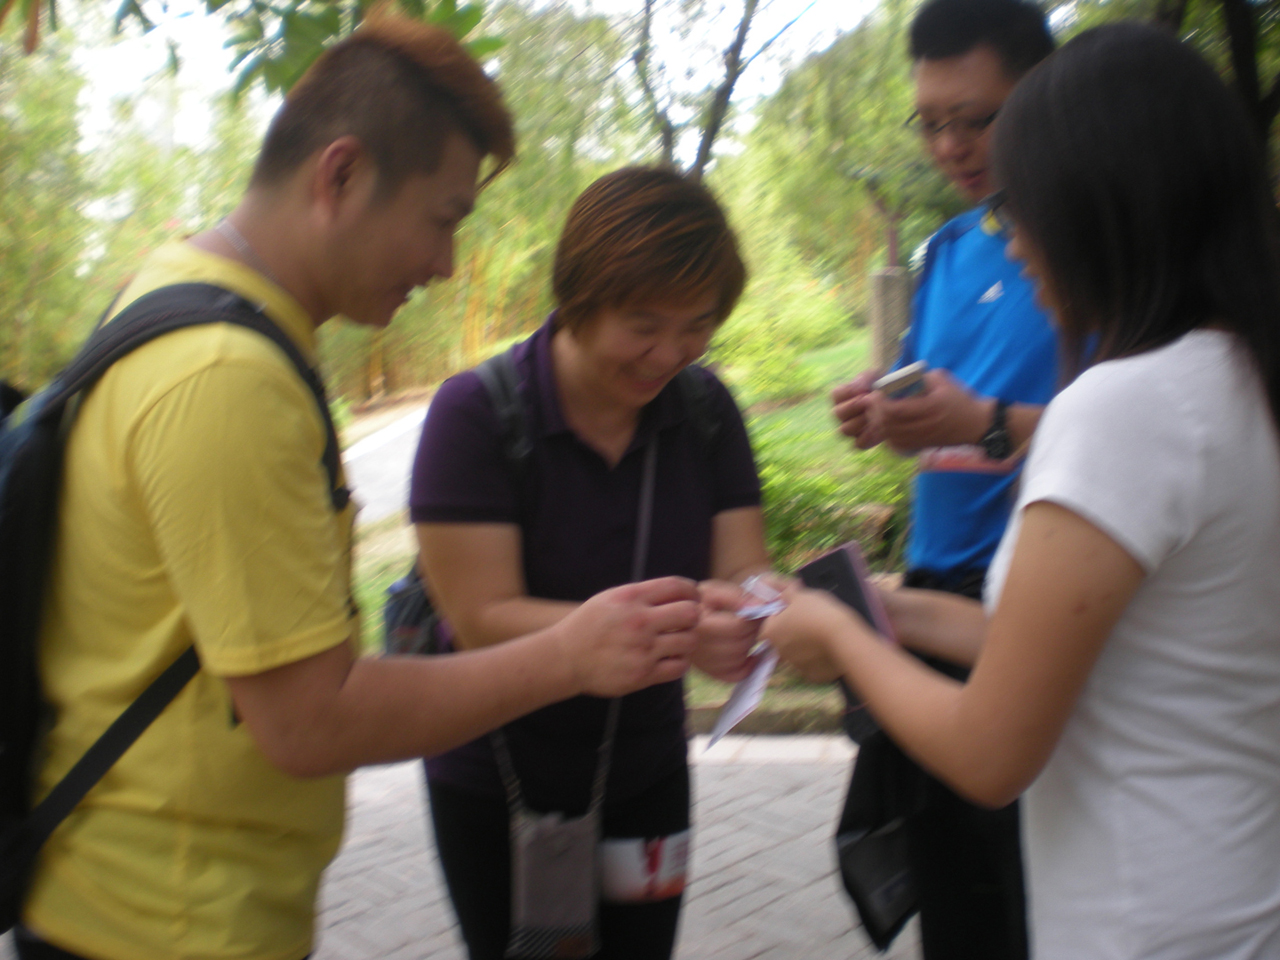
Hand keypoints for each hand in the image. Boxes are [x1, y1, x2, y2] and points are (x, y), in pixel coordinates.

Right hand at [553, 577, 699, 696]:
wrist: (565, 658)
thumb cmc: (589, 625)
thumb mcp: (611, 598)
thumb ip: (642, 594)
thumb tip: (678, 592)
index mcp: (631, 598)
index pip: (677, 586)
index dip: (692, 591)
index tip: (693, 597)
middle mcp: (639, 621)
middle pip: (690, 613)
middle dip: (693, 616)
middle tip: (687, 622)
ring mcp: (642, 649)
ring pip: (689, 641)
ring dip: (688, 640)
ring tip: (678, 641)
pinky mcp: (642, 674)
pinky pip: (679, 667)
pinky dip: (680, 662)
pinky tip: (670, 658)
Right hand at [692, 580, 763, 682]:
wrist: (679, 617)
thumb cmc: (700, 601)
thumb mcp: (714, 590)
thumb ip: (738, 596)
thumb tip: (763, 605)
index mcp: (698, 624)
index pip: (737, 628)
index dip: (754, 617)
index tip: (758, 607)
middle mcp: (697, 647)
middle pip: (740, 644)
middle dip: (753, 629)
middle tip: (754, 617)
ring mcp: (702, 663)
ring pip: (739, 660)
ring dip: (750, 644)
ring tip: (748, 630)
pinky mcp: (708, 671)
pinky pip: (735, 675)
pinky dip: (748, 666)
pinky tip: (751, 653)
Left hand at [762, 585, 864, 683]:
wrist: (844, 637)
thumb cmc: (818, 612)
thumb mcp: (801, 595)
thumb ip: (784, 591)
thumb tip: (771, 582)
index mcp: (771, 632)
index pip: (769, 622)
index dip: (780, 615)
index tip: (796, 610)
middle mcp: (779, 651)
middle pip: (783, 639)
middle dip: (793, 631)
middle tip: (811, 621)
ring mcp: (796, 666)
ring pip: (798, 653)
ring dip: (805, 646)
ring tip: (824, 635)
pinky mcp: (813, 676)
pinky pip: (813, 665)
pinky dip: (819, 659)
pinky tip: (829, 649)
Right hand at [832, 370, 884, 448]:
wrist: (896, 403)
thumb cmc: (881, 387)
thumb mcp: (875, 376)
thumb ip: (866, 378)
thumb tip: (859, 388)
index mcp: (841, 397)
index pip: (835, 395)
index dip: (849, 392)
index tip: (864, 390)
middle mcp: (842, 414)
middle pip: (838, 413)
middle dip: (855, 406)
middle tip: (870, 402)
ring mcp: (850, 429)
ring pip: (845, 430)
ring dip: (861, 421)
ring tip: (876, 414)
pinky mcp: (862, 441)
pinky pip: (859, 443)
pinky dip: (870, 436)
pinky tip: (880, 427)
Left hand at [878, 370, 994, 453]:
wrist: (977, 425)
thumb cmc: (961, 400)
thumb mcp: (944, 381)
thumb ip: (922, 376)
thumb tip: (900, 376)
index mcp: (929, 408)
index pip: (895, 410)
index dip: (880, 403)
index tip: (876, 394)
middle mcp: (924, 426)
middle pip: (889, 425)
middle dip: (875, 414)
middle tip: (872, 403)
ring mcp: (922, 438)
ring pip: (890, 437)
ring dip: (879, 425)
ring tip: (877, 413)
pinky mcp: (921, 446)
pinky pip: (897, 445)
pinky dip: (888, 436)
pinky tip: (887, 427)